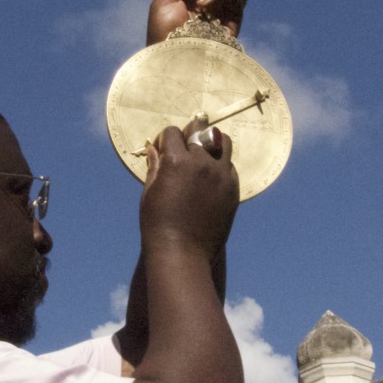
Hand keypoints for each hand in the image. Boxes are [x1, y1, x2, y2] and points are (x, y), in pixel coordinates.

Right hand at [140, 120, 238, 260]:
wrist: (183, 252)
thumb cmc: (158, 224)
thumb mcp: (150, 193)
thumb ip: (155, 167)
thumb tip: (153, 149)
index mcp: (176, 161)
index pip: (172, 132)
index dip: (165, 139)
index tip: (163, 149)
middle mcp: (201, 163)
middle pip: (199, 130)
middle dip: (190, 133)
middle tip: (185, 142)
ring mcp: (221, 175)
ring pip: (222, 141)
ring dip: (211, 142)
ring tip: (203, 153)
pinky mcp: (233, 189)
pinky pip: (229, 166)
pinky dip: (220, 165)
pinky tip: (210, 176)